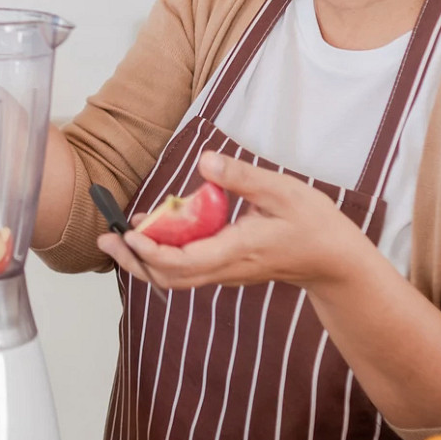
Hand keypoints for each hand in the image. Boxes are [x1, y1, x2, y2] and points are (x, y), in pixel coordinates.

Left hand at [97, 151, 377, 292]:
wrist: (334, 262)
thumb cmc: (314, 226)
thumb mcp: (284, 191)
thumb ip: (242, 177)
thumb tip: (205, 161)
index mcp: (238, 250)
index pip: (184, 262)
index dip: (152, 252)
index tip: (131, 233)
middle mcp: (227, 268)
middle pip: (169, 277)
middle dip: (134, 261)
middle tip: (106, 238)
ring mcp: (226, 272)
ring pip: (176, 277)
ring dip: (144, 260)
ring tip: (118, 237)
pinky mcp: (227, 268)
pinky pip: (188, 269)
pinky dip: (164, 255)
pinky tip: (153, 231)